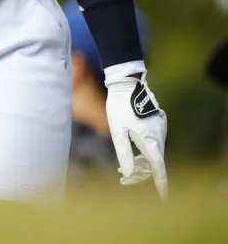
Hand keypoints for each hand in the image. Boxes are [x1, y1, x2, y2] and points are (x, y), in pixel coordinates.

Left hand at [105, 72, 167, 198]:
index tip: (163, 196)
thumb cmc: (119, 106)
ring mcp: (160, 129)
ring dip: (141, 163)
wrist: (126, 83)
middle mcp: (160, 136)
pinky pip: (153, 144)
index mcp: (150, 139)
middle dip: (141, 173)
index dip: (160, 183)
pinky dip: (144, 153)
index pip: (158, 166)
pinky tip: (132, 156)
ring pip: (153, 153)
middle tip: (123, 180)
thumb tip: (128, 173)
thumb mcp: (117, 131)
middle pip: (154, 161)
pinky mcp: (157, 124)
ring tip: (123, 171)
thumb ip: (124, 152)